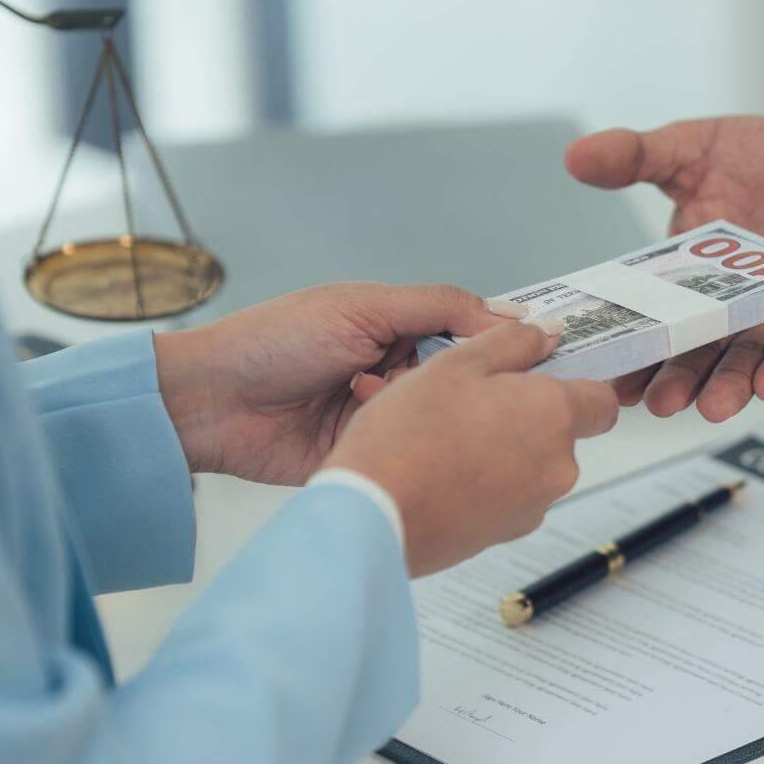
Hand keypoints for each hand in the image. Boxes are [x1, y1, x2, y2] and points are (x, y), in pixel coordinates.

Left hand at [154, 281, 521, 483]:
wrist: (210, 403)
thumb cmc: (275, 340)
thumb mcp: (364, 307)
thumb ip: (441, 307)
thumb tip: (512, 314)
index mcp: (398, 328)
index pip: (470, 333)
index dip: (507, 342)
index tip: (553, 347)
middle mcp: (397, 373)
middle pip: (462, 380)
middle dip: (463, 380)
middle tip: (465, 377)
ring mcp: (384, 417)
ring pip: (438, 419)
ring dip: (418, 408)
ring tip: (369, 393)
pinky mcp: (369, 457)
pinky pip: (408, 453)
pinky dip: (403, 444)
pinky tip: (386, 431)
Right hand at [325, 323, 620, 577]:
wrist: (372, 515)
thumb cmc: (409, 437)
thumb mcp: (457, 364)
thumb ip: (511, 343)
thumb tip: (545, 335)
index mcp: (554, 416)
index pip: (602, 401)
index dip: (576, 386)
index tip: (544, 378)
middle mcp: (557, 466)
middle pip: (560, 433)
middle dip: (525, 417)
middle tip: (470, 403)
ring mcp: (533, 506)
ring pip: (530, 465)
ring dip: (502, 450)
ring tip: (446, 439)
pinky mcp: (505, 535)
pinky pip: (506, 497)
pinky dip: (485, 484)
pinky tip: (442, 473)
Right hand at [565, 117, 763, 420]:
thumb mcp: (703, 148)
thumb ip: (641, 155)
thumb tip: (574, 155)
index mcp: (691, 273)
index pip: (651, 312)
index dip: (627, 339)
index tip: (597, 365)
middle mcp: (732, 308)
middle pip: (698, 351)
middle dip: (676, 378)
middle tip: (653, 402)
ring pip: (749, 360)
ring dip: (728, 384)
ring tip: (709, 406)